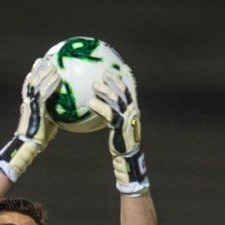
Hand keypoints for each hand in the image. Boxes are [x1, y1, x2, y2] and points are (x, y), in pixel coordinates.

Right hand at [0, 58, 60, 182]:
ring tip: (50, 63)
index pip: (29, 88)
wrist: (29, 146)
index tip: (36, 68)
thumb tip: (66, 116)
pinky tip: (58, 78)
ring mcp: (31, 105)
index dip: (32, 77)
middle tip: (42, 59)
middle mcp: (28, 103)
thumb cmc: (38, 140)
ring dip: (44, 73)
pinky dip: (50, 84)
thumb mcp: (49, 127)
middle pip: (31, 81)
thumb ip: (55, 118)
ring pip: (36, 84)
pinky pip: (44, 93)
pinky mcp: (36, 108)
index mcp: (28, 106)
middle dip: (36, 70)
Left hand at [89, 67, 149, 194]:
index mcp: (134, 109)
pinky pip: (109, 114)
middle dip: (115, 79)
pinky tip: (90, 103)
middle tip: (103, 72)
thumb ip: (113, 113)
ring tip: (94, 85)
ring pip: (117, 100)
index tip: (121, 66)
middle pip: (125, 90)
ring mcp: (128, 119)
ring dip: (105, 90)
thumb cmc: (120, 142)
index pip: (133, 88)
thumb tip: (98, 103)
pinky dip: (100, 107)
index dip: (128, 76)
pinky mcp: (121, 127)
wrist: (127, 157)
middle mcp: (133, 111)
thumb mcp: (118, 126)